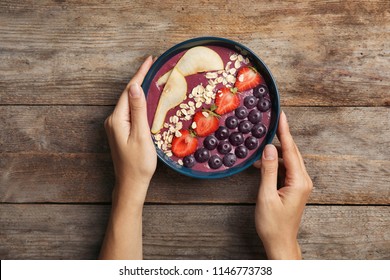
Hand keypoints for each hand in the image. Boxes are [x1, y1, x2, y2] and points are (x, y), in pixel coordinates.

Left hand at [100, 56, 155, 259]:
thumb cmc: (138, 163)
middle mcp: (113, 120)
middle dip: (139, 78)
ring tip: (150, 77)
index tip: (149, 60)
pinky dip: (138, 102)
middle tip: (152, 65)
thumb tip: (135, 87)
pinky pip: (129, 111)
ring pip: (128, 102)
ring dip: (139, 89)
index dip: (140, 74)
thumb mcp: (141, 136)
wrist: (131, 184)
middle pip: (127, 95)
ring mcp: (115, 126)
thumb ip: (138, 111)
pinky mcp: (120, 131)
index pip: (129, 91)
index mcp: (117, 119)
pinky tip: (145, 99)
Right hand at [254, 111, 312, 258]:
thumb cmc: (272, 223)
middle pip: (292, 152)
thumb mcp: (266, 196)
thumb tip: (268, 149)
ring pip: (289, 160)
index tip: (282, 116)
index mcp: (299, 182)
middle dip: (282, 136)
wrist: (280, 241)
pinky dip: (275, 163)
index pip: (290, 151)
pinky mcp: (295, 188)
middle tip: (273, 121)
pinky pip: (286, 169)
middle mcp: (303, 180)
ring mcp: (300, 184)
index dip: (285, 132)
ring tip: (261, 145)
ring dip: (275, 152)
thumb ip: (268, 171)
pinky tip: (263, 163)